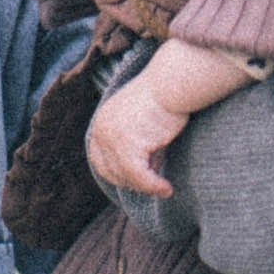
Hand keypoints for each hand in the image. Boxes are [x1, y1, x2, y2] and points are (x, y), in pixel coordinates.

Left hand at [86, 74, 192, 198]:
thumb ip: (141, 150)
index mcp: (102, 122)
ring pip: (125, 176)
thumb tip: (147, 177)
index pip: (100, 159)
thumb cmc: (166, 100)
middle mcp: (102, 130)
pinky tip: (167, 188)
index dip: (117, 174)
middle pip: (111, 170)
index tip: (135, 183)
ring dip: (145, 187)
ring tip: (164, 190)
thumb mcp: (146, 128)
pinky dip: (153, 185)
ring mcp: (111, 138)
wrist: (173, 83)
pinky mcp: (126, 145)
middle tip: (154, 187)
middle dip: (132, 182)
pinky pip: (138, 175)